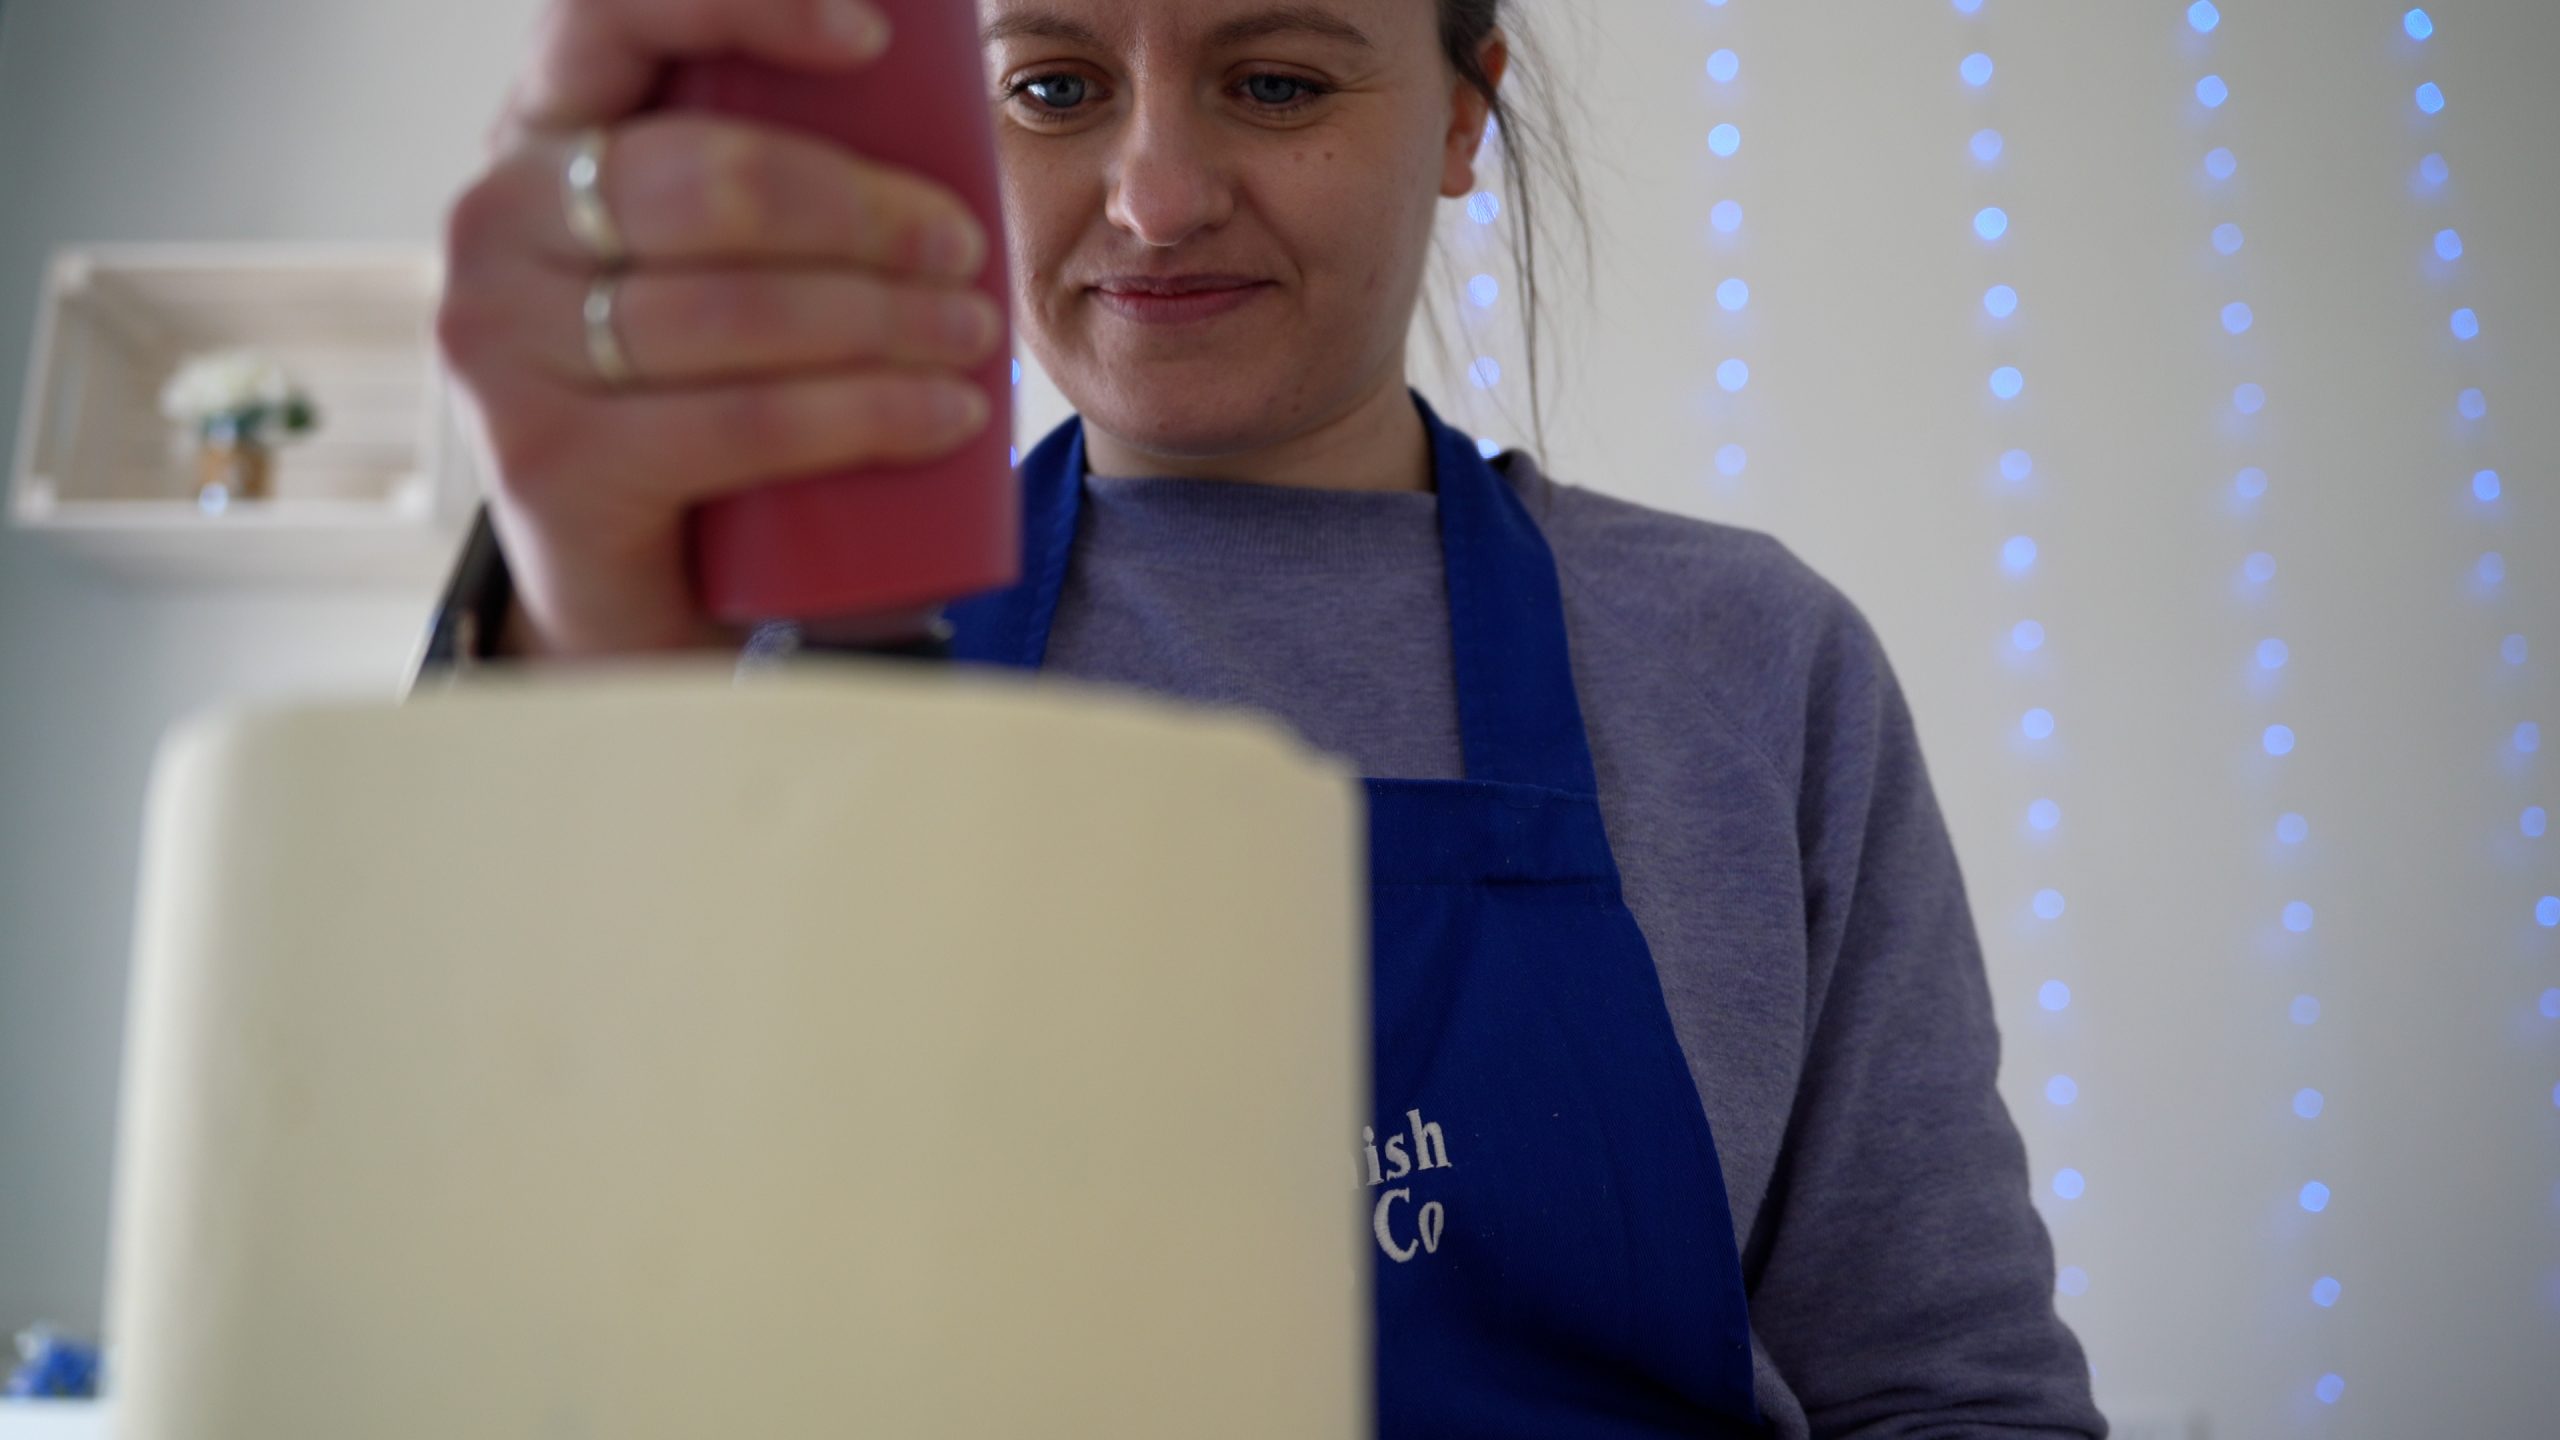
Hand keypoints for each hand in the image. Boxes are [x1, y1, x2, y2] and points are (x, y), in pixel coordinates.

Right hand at [436, 0, 1000, 657]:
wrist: (625, 591)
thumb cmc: (693, 402)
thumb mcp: (706, 267)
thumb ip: (757, 187)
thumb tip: (927, 105)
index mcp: (537, 140)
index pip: (609, 17)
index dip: (740, 7)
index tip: (871, 38)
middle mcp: (492, 224)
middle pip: (713, 181)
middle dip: (870, 213)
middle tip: (966, 257)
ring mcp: (503, 346)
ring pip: (737, 307)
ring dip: (888, 320)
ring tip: (972, 339)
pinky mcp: (545, 461)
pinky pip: (742, 420)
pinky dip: (865, 414)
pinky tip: (943, 416)